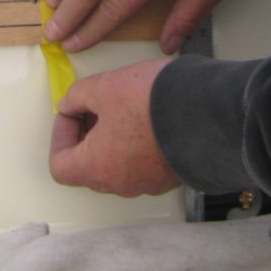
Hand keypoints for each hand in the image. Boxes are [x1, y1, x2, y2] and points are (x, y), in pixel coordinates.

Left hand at [48, 59, 178, 195]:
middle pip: (89, 167)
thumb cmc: (152, 102)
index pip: (60, 166)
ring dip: (112, 139)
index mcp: (98, 169)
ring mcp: (148, 184)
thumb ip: (77, 96)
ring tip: (123, 107)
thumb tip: (70, 105)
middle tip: (95, 105)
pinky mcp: (171, 176)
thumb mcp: (104, 86)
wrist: (209, 111)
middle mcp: (121, 184)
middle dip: (87, 134)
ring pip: (117, 165)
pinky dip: (136, 145)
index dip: (60, 136)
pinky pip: (143, 164)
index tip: (72, 112)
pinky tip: (147, 118)